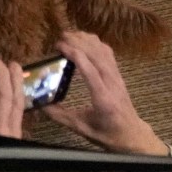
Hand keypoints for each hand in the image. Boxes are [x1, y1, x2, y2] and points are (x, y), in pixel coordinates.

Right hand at [43, 31, 168, 153]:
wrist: (133, 135)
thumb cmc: (107, 134)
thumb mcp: (81, 129)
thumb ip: (60, 116)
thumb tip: (39, 105)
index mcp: (103, 98)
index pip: (89, 70)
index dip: (74, 53)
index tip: (57, 46)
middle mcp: (112, 84)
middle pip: (97, 55)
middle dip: (78, 42)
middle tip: (59, 37)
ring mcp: (117, 78)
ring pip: (104, 51)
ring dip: (87, 40)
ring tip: (70, 36)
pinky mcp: (118, 75)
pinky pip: (109, 54)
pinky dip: (96, 43)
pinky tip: (85, 41)